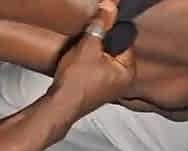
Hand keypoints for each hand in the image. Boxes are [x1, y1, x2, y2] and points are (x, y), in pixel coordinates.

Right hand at [50, 0, 135, 118]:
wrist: (59, 105)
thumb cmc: (76, 82)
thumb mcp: (88, 46)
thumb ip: (101, 24)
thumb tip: (109, 7)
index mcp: (128, 72)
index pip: (125, 41)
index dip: (110, 32)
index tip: (98, 30)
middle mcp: (122, 83)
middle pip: (114, 51)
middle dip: (101, 44)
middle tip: (87, 44)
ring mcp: (109, 89)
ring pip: (103, 61)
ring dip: (92, 55)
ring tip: (81, 56)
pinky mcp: (96, 92)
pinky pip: (95, 71)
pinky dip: (87, 66)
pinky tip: (77, 66)